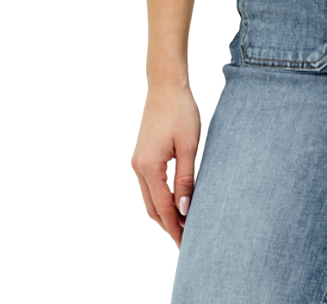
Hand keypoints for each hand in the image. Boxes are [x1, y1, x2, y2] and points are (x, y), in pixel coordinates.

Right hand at [131, 83, 201, 249]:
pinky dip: (159, 198)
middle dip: (167, 226)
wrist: (165, 84)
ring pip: (148, 197)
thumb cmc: (180, 110)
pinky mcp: (141, 154)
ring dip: (163, 213)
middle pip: (151, 208)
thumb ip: (186, 178)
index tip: (186, 243)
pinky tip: (173, 201)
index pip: (162, 207)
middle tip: (184, 241)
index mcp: (149, 166)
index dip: (175, 227)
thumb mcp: (189, 145)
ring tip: (181, 225)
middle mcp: (138, 167)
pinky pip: (148, 184)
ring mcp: (137, 160)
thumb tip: (185, 208)